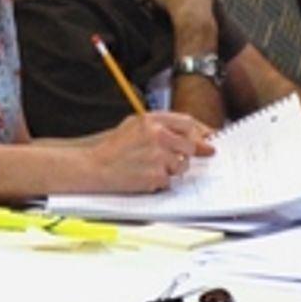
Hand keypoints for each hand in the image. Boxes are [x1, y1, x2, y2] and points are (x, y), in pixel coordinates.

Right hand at [88, 111, 213, 192]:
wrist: (95, 167)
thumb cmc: (113, 148)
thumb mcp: (134, 125)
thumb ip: (162, 126)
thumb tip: (193, 136)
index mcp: (151, 120)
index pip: (187, 123)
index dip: (197, 133)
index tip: (204, 141)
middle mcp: (157, 135)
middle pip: (189, 145)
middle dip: (183, 154)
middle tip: (167, 158)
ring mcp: (158, 156)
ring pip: (182, 164)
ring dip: (171, 169)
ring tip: (150, 166)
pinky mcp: (156, 175)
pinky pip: (170, 180)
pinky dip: (160, 181)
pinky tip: (144, 175)